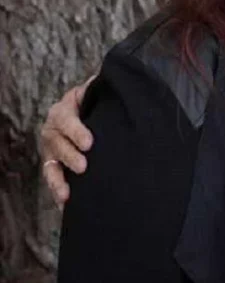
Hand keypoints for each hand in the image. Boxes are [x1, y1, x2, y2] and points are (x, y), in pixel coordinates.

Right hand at [38, 76, 94, 209]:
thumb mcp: (99, 90)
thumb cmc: (99, 100)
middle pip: (56, 143)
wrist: (94, 111)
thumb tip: (115, 76)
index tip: (90, 143)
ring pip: (51, 164)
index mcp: (65, 108)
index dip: (76, 130)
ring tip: (67, 194)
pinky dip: (59, 191)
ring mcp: (53, 148)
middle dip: (69, 156)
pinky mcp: (56, 165)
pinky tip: (66, 205)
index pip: (65, 118)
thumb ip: (103, 85)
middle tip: (83, 166)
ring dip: (58, 180)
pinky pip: (54, 179)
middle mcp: (54, 128)